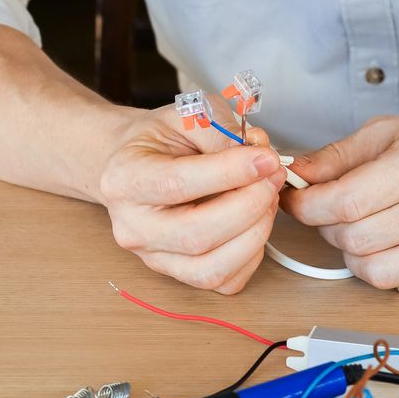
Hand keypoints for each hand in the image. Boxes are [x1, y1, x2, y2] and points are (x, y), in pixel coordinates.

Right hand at [99, 100, 285, 294]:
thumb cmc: (157, 141)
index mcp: (125, 180)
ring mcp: (152, 256)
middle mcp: (132, 226)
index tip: (265, 158)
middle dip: (249, 205)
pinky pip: (223, 281)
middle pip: (196, 234)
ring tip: (267, 198)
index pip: (177, 183)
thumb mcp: (183, 116)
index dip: (229, 173)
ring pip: (212, 267)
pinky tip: (253, 223)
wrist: (133, 165)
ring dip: (255, 233)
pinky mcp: (176, 273)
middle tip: (273, 176)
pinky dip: (251, 255)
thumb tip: (256, 154)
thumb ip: (218, 130)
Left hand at [281, 115, 398, 296]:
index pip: (344, 201)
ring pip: (375, 272)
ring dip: (354, 254)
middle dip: (327, 226)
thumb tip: (295, 173)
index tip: (295, 200)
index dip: (306, 205)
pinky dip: (390, 270)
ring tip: (363, 228)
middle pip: (354, 239)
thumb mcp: (390, 133)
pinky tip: (396, 244)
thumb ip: (338, 156)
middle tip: (331, 210)